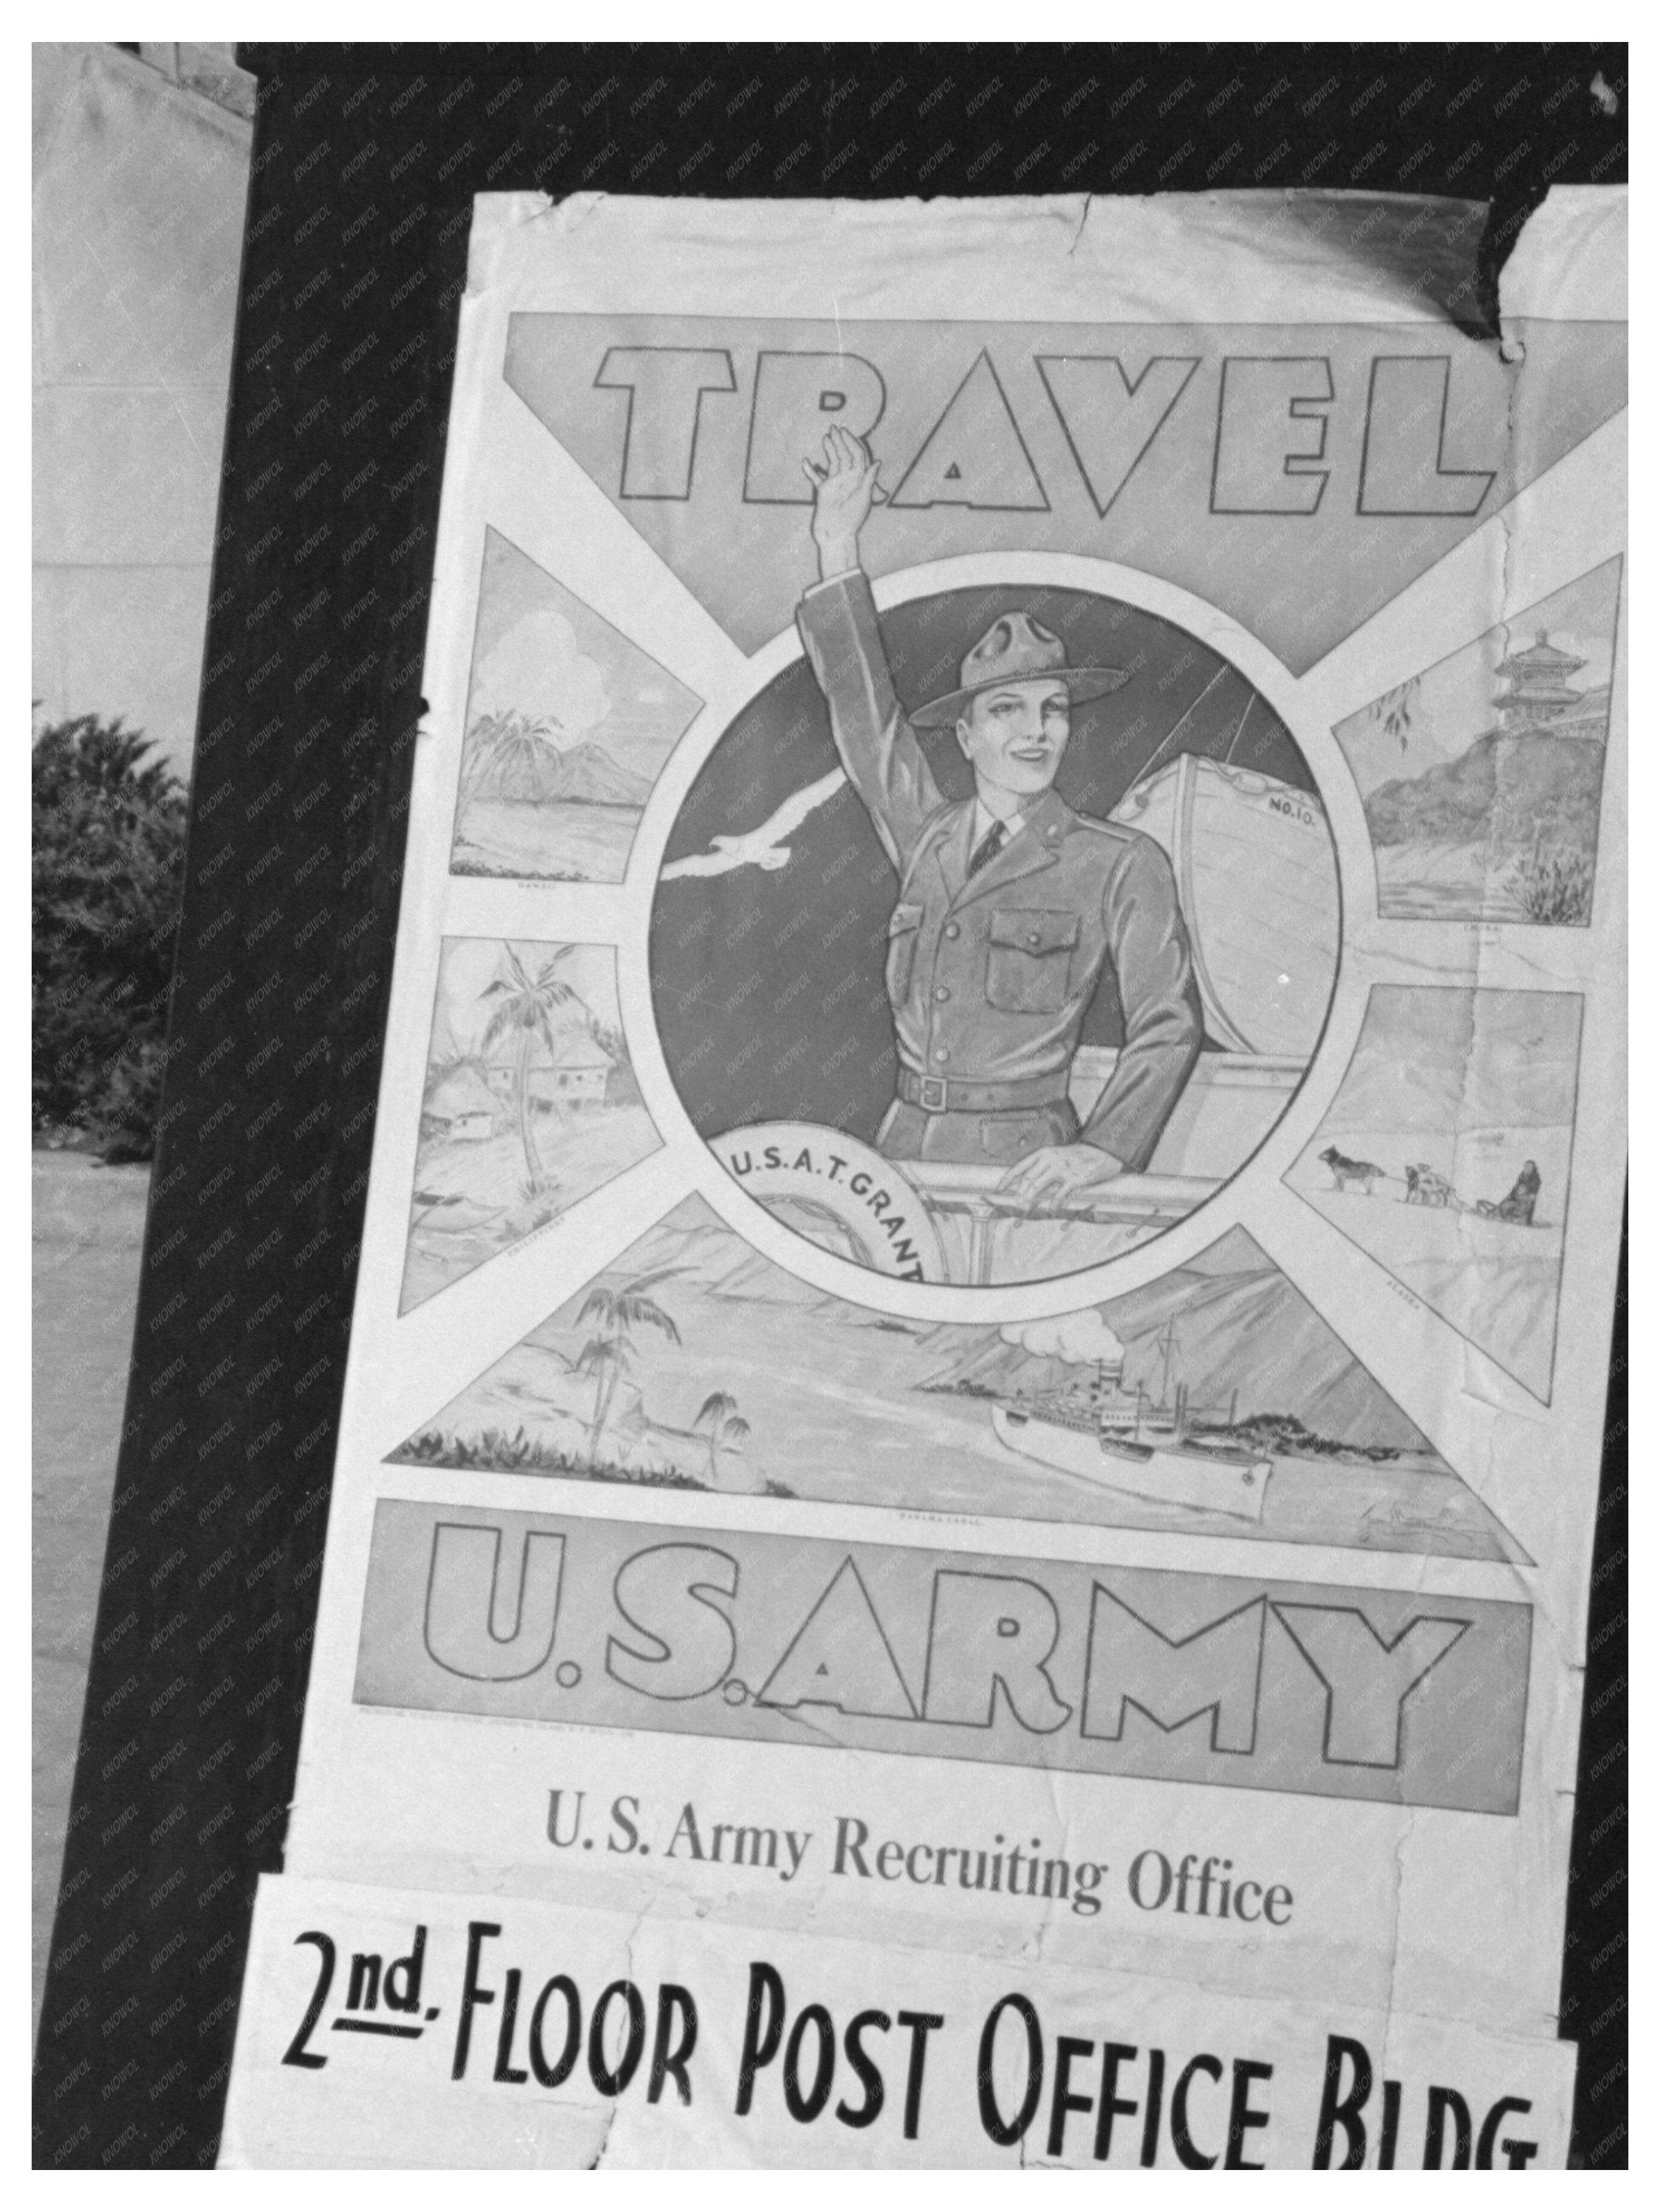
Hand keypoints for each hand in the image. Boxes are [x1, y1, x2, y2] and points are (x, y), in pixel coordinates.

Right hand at [802, 424, 882, 576]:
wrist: (835, 537)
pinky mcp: (824, 492)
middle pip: (845, 456)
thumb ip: (868, 480)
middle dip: (840, 441)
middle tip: (833, 427)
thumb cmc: (851, 521)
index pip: (857, 456)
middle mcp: (848, 480)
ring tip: (824, 437)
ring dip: (829, 450)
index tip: (844, 432)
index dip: (852, 442)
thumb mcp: (862, 499)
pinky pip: (817, 479)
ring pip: (833, 463)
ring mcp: (836, 485)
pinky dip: (811, 471)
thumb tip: (877, 461)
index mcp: (859, 480)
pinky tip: (806, 462)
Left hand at [998, 1143, 1125, 1211]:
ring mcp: (1062, 1168)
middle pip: (1027, 1178)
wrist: (1100, 1152)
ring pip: (1039, 1185)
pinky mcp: (1075, 1178)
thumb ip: (1040, 1168)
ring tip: (1025, 1208)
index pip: (1020, 1167)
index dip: (1007, 1179)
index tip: (998, 1189)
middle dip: (1019, 1193)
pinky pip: (1060, 1193)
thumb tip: (1023, 1185)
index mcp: (1043, 1153)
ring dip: (1030, 1198)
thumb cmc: (1073, 1157)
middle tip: (1015, 1204)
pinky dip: (1054, 1202)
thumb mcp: (1054, 1156)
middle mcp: (1050, 1159)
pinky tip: (1052, 1208)